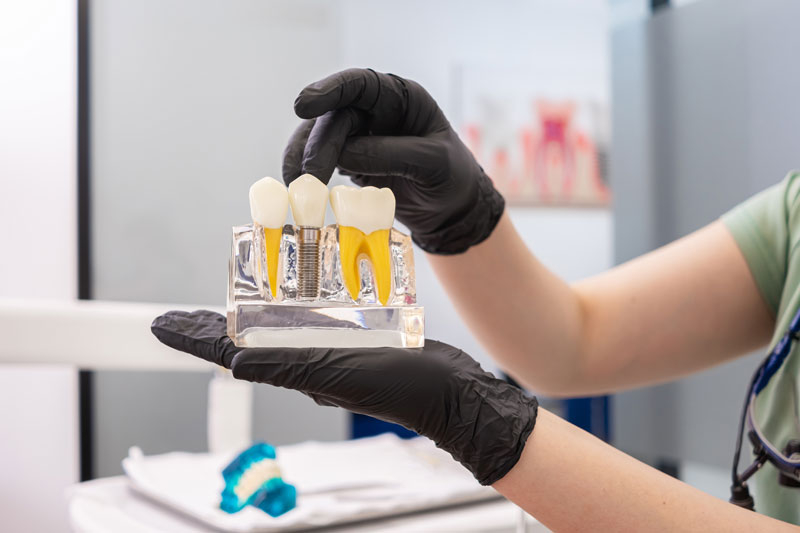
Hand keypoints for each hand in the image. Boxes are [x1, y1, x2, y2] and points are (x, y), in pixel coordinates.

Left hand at [151, 310, 537, 484]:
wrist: (452, 394)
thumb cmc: (405, 389)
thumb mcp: (342, 375)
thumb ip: (289, 367)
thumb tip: (232, 365)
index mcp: (297, 371)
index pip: (230, 353)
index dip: (193, 337)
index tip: (159, 323)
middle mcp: (308, 360)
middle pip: (248, 338)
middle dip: (214, 321)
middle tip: (185, 305)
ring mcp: (332, 349)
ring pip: (282, 323)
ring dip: (256, 306)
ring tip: (236, 284)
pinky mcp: (356, 337)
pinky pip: (319, 315)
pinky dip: (302, 298)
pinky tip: (303, 283)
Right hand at [282, 68, 504, 254]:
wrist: (452, 212)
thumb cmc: (452, 179)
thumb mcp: (433, 164)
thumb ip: (393, 155)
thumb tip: (343, 155)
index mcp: (401, 98)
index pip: (361, 84)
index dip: (330, 90)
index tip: (303, 106)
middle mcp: (376, 111)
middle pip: (336, 117)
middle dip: (318, 146)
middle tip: (309, 178)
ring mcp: (361, 136)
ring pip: (321, 138)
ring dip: (304, 160)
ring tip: (297, 186)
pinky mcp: (350, 161)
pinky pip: (322, 160)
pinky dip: (308, 173)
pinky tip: (300, 189)